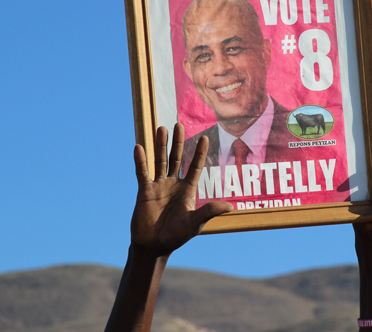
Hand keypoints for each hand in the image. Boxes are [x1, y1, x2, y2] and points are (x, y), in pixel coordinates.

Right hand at [131, 124, 232, 256]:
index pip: (195, 167)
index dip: (200, 153)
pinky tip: (139, 147)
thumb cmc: (177, 236)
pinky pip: (143, 173)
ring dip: (160, 145)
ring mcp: (158, 186)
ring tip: (162, 129)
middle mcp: (173, 184)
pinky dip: (141, 161)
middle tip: (179, 124)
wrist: (154, 246)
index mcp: (188, 190)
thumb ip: (210, 211)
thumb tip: (231, 206)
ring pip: (160, 161)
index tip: (206, 138)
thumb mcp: (195, 223)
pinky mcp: (144, 191)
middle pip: (177, 158)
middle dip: (178, 142)